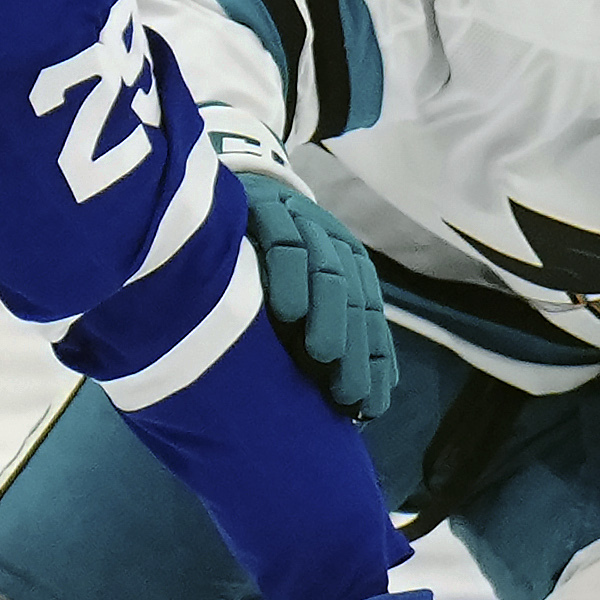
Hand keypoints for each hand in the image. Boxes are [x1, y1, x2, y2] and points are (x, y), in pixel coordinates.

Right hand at [235, 161, 394, 418]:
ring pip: (327, 270)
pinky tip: (289, 312)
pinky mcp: (265, 209)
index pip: (369, 318)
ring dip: (328, 315)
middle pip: (353, 299)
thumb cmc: (260, 262)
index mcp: (347, 266)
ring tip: (322, 357)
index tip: (367, 406)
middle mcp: (332, 244)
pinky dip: (290, 275)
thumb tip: (344, 400)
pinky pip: (284, 241)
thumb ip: (318, 330)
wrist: (227, 192)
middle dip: (354, 349)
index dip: (372, 362)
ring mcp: (301, 223)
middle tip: (346, 392)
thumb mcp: (296, 293)